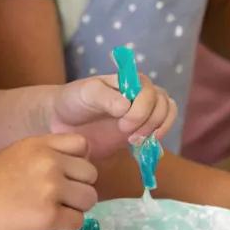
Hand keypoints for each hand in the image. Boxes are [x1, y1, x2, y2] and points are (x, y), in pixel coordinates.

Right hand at [0, 134, 97, 229]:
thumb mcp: (16, 154)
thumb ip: (44, 156)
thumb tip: (73, 170)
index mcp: (41, 144)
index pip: (83, 145)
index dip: (78, 162)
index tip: (65, 175)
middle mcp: (50, 162)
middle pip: (91, 174)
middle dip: (79, 188)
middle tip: (60, 199)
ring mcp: (51, 189)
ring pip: (89, 199)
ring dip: (76, 208)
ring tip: (55, 212)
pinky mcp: (48, 216)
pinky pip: (77, 221)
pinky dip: (66, 226)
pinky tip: (49, 224)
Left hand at [48, 73, 176, 159]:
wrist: (62, 122)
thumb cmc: (74, 100)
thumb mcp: (86, 93)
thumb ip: (105, 97)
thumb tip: (127, 106)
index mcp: (129, 81)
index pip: (150, 92)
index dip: (142, 109)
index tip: (123, 124)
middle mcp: (140, 94)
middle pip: (162, 103)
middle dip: (150, 122)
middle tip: (129, 136)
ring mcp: (142, 112)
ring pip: (167, 113)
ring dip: (158, 129)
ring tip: (137, 142)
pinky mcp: (140, 129)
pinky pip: (160, 130)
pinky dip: (159, 139)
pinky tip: (146, 148)